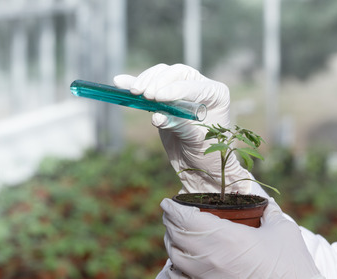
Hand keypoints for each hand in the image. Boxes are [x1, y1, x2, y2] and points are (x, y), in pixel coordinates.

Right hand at [114, 64, 250, 193]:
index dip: (174, 89)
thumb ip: (179, 125)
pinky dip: (135, 83)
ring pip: (162, 74)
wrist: (199, 164)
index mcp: (216, 94)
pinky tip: (120, 82)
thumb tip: (157, 116)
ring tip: (134, 93)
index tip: (157, 98)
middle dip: (158, 81)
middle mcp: (201, 86)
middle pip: (177, 73)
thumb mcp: (195, 141)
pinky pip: (150, 85)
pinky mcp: (165, 96)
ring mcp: (182, 88)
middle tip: (145, 96)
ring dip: (146, 81)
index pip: (194, 85)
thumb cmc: (206, 153)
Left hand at [160, 198, 322, 278]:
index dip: (172, 208)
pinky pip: (181, 277)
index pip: (185, 219)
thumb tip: (265, 202)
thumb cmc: (290, 265)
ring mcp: (207, 277)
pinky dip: (176, 266)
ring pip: (175, 257)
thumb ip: (269, 211)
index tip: (168, 201)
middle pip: (175, 237)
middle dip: (170, 222)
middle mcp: (210, 258)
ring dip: (172, 241)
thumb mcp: (282, 230)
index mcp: (225, 238)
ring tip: (176, 232)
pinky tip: (181, 259)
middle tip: (172, 213)